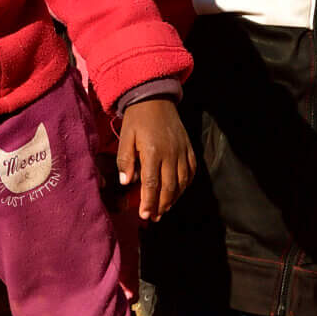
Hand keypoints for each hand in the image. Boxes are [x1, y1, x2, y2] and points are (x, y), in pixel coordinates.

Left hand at [113, 97, 195, 221]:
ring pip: (182, 182)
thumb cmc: (137, 118)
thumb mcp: (125, 136)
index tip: (144, 216)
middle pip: (169, 187)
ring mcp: (182, 151)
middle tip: (154, 218)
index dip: (149, 202)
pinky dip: (186, 185)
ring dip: (174, 199)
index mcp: (153, 151)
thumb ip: (125, 160)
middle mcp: (171, 153)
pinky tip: (178, 192)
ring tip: (164, 210)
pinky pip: (191, 171)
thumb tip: (125, 182)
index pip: (152, 184)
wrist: (155, 97)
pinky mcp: (189, 147)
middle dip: (161, 206)